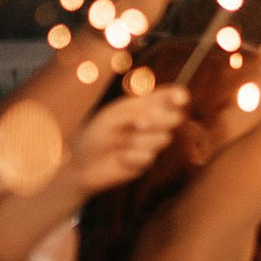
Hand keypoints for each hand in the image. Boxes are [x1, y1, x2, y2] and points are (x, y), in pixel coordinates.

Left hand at [69, 87, 188, 193]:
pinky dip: (131, 156)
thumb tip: (161, 109)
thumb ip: (138, 111)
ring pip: (163, 138)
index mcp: (141, 106)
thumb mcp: (113, 117)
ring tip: (120, 144)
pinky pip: (149, 156)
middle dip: (160, 120)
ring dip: (139, 140)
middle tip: (138, 125)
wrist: (80, 165)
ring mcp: (150, 143)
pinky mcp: (146, 162)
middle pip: (175, 117)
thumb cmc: (94, 135)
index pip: (168, 98)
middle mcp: (150, 123)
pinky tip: (119, 158)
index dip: (177, 96)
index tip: (180, 99)